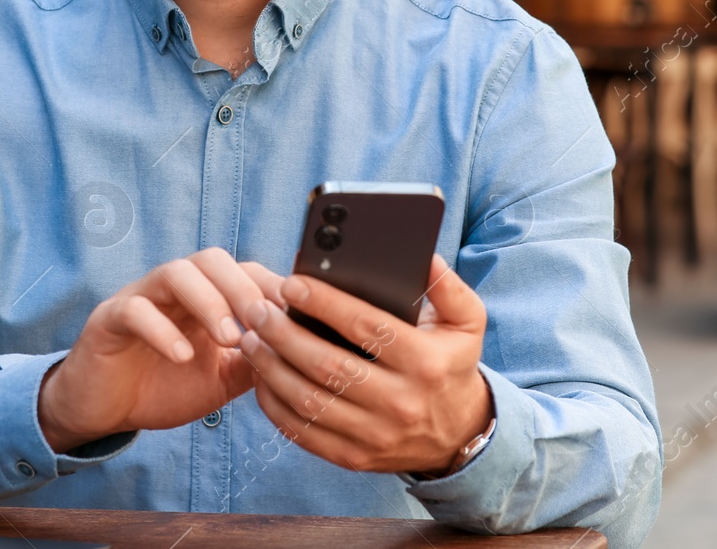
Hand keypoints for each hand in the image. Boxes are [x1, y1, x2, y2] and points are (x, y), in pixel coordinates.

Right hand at [38, 248, 278, 452]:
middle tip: (263, 323)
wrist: (105, 408)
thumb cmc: (165, 385)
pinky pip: (135, 310)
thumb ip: (256, 362)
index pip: (243, 270)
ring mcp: (140, 297)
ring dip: (209, 302)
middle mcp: (174, 288)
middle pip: (212, 259)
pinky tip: (182, 356)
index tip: (298, 313)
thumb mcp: (223, 379)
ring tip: (229, 339)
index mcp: (204, 295)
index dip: (272, 285)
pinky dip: (162, 330)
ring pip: (175, 273)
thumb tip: (302, 352)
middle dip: (243, 287)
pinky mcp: (109, 318)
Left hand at [237, 254, 493, 475]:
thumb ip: (449, 287)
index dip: (323, 303)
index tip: (291, 283)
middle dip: (284, 334)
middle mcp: (400, 402)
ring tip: (250, 339)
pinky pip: (303, 432)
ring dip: (271, 368)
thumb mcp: (466, 323)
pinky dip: (274, 405)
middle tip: (257, 310)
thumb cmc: (451, 365)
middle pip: (327, 365)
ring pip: (308, 400)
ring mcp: (375, 435)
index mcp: (425, 363)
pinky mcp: (355, 458)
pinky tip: (261, 378)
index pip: (365, 327)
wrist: (458, 435)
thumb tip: (425, 257)